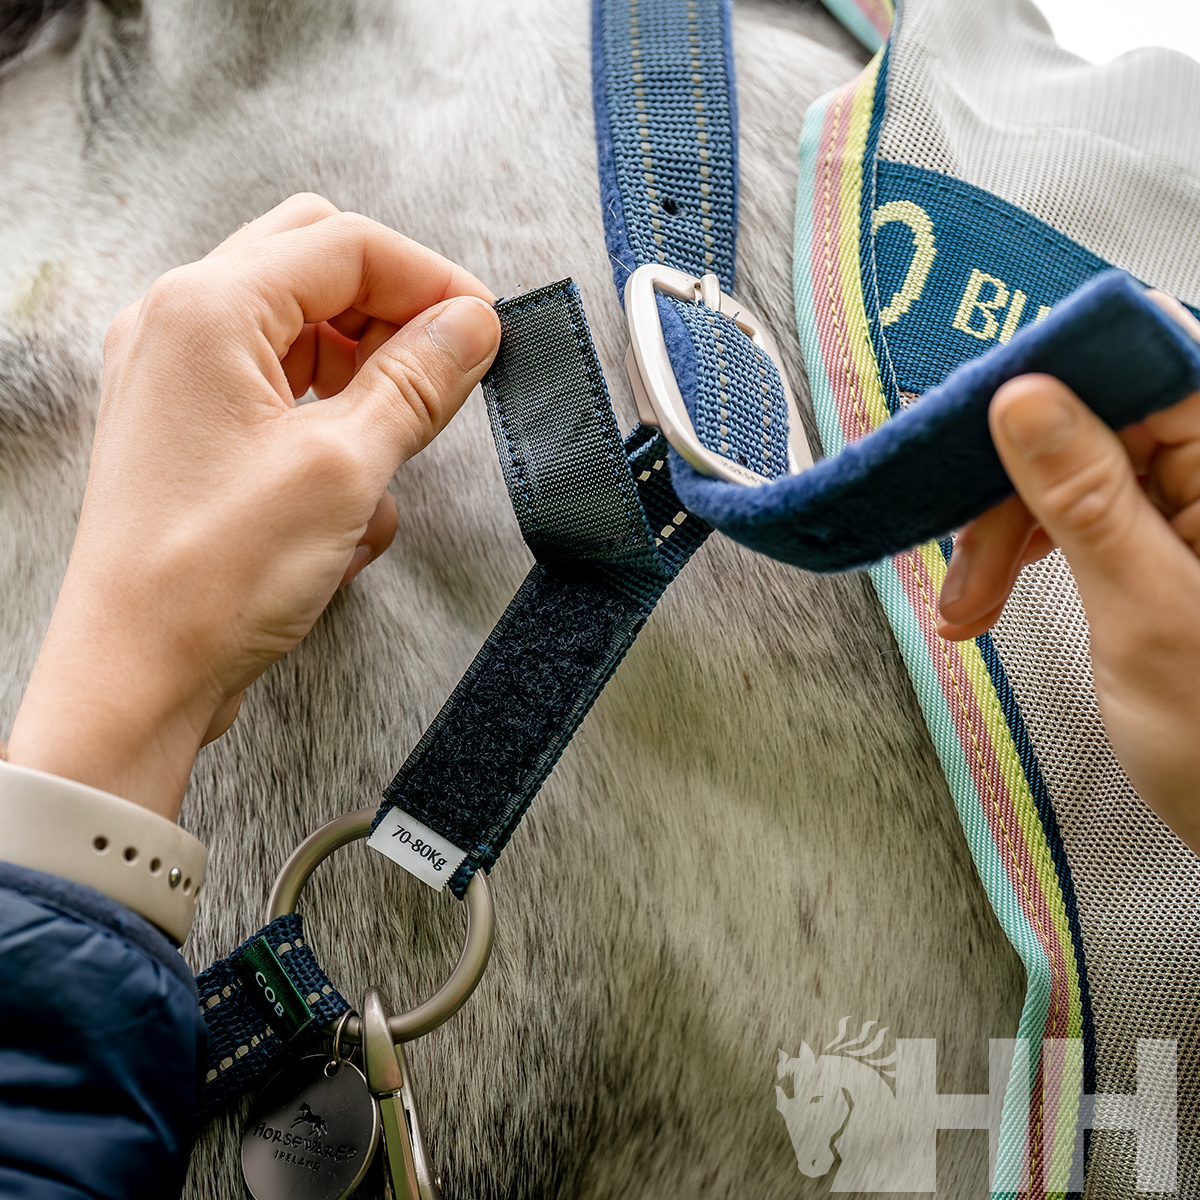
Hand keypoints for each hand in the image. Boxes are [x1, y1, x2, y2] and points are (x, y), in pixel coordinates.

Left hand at [6, 194, 499, 819]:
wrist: (137, 676)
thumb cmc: (210, 578)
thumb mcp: (344, 469)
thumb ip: (416, 382)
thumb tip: (471, 325)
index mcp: (207, 310)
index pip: (347, 245)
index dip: (432, 280)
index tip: (488, 328)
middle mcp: (180, 327)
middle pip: (316, 268)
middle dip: (393, 313)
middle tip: (448, 367)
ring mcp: (179, 379)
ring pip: (300, 333)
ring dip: (363, 378)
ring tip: (395, 449)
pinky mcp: (191, 431)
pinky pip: (279, 394)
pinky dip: (329, 427)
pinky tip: (351, 503)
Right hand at [937, 374, 1199, 852]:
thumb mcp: (1145, 611)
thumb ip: (1083, 497)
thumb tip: (1025, 397)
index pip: (1148, 364)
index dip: (1060, 372)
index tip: (982, 409)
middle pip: (1091, 420)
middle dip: (1010, 487)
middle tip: (967, 550)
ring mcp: (1186, 506)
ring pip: (1068, 470)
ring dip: (1002, 533)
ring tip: (970, 601)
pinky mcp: (1156, 539)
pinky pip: (1072, 513)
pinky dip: (1020, 553)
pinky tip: (991, 594)